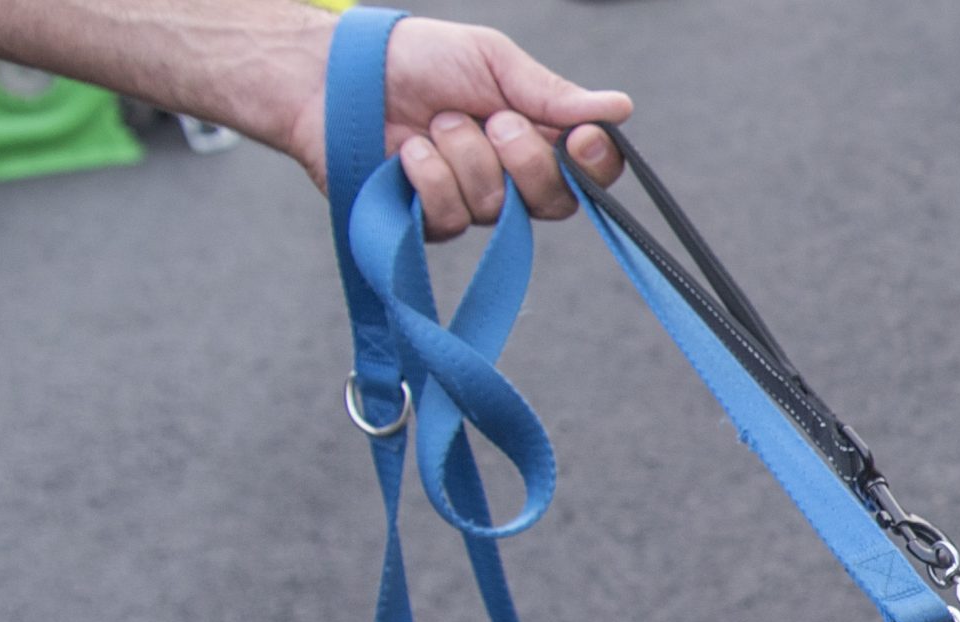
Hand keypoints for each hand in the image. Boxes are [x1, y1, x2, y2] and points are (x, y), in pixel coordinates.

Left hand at [283, 17, 632, 239]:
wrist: (340, 75)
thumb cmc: (417, 60)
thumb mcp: (492, 61)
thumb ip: (551, 93)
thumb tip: (618, 107)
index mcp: (538, 137)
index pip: (591, 172)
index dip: (595, 166)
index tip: (583, 139)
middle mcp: (513, 178)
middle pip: (555, 200)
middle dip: (524, 158)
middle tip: (492, 120)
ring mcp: (474, 205)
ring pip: (497, 206)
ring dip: (463, 154)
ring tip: (435, 123)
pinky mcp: (432, 224)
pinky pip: (452, 217)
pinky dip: (429, 177)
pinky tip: (409, 153)